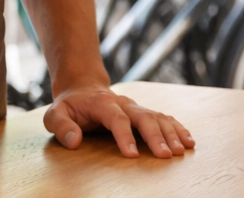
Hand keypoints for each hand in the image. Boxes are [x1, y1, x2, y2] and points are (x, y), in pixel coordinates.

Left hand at [44, 79, 194, 157]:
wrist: (83, 88)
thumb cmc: (69, 106)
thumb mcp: (55, 114)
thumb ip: (61, 126)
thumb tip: (75, 140)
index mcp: (103, 103)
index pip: (117, 119)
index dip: (125, 136)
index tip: (132, 155)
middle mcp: (124, 103)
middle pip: (144, 117)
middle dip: (156, 137)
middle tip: (166, 156)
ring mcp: (136, 106)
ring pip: (158, 117)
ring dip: (171, 133)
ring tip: (182, 150)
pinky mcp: (144, 112)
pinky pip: (164, 118)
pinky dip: (177, 128)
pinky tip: (188, 140)